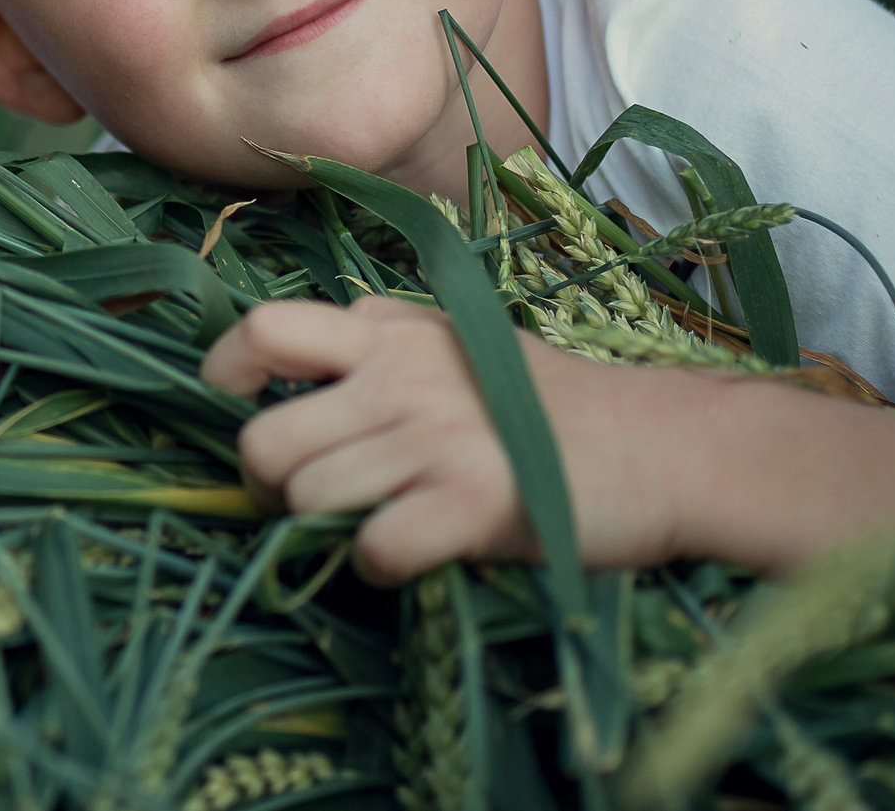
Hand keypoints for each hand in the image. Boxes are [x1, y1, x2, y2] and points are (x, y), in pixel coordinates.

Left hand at [200, 296, 686, 582]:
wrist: (668, 448)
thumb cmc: (552, 403)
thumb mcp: (456, 342)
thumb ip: (375, 343)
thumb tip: (282, 364)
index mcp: (391, 330)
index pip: (262, 329)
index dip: (226, 374)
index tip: (235, 406)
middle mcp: (402, 376)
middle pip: (264, 439)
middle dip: (269, 485)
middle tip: (303, 499)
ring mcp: (436, 437)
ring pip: (308, 497)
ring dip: (323, 530)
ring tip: (371, 524)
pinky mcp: (473, 501)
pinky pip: (372, 547)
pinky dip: (377, 566)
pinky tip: (408, 557)